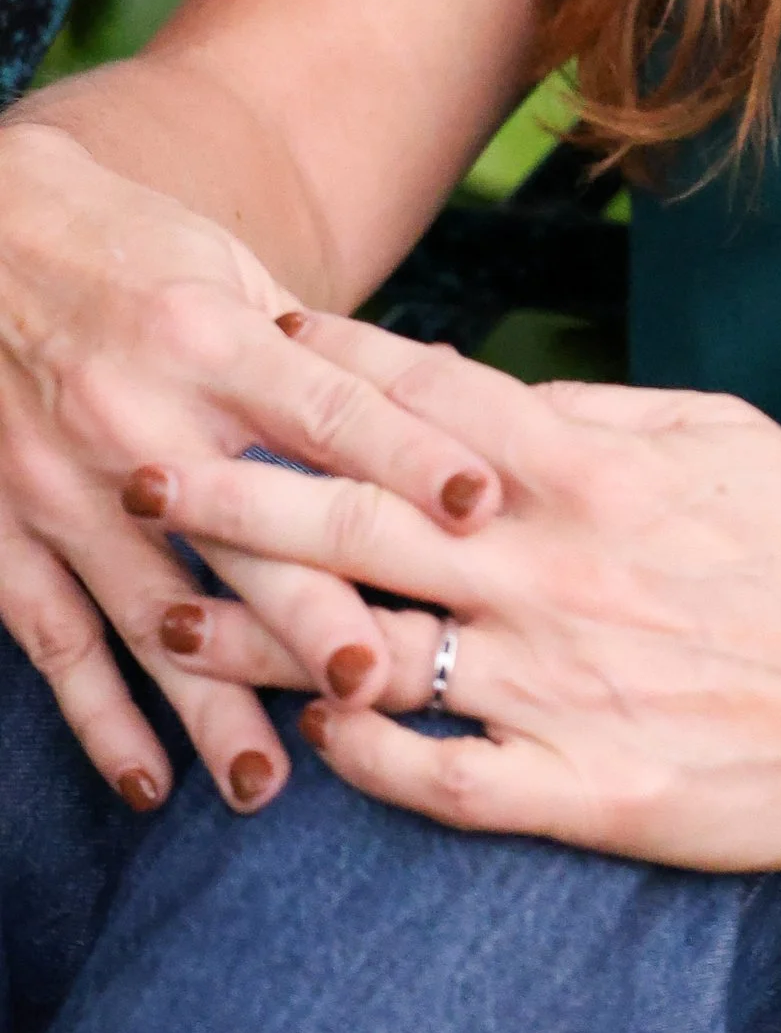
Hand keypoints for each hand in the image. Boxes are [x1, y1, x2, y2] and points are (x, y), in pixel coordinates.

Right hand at [0, 123, 505, 814]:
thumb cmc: (127, 247)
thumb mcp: (226, 269)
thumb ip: (318, 350)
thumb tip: (442, 393)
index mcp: (208, 337)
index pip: (326, 407)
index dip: (407, 455)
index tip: (481, 505)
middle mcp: (136, 414)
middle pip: (241, 530)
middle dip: (308, 611)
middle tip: (378, 686)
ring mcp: (61, 482)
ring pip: (148, 610)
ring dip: (207, 704)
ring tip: (267, 785)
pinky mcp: (2, 529)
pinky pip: (54, 640)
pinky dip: (100, 718)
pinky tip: (148, 783)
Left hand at [128, 316, 780, 870]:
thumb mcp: (726, 438)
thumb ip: (602, 414)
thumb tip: (496, 394)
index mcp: (596, 473)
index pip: (429, 406)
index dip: (326, 372)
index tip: (244, 346)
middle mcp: (561, 571)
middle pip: (364, 520)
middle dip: (242, 488)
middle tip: (144, 462)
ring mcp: (567, 685)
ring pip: (380, 652)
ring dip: (262, 633)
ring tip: (171, 608)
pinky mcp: (589, 789)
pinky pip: (443, 779)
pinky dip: (367, 759)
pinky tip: (313, 740)